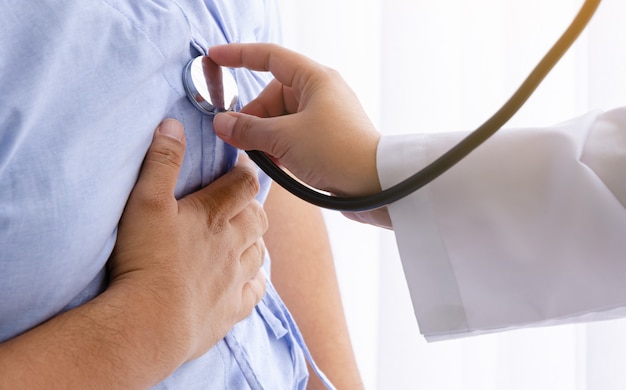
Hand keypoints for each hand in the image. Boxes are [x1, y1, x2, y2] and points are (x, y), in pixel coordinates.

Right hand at [110, 119, 266, 361]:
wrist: (149, 322)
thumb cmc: (144, 260)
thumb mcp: (145, 203)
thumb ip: (161, 162)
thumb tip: (173, 125)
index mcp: (213, 216)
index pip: (243, 185)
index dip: (245, 172)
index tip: (240, 167)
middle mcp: (232, 245)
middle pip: (257, 218)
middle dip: (252, 206)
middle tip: (239, 203)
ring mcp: (235, 279)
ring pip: (260, 253)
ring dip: (254, 241)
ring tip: (241, 238)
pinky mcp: (232, 310)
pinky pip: (256, 291)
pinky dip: (255, 281)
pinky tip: (246, 280)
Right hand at [210, 43, 381, 197]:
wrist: (377, 185)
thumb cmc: (337, 152)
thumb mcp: (285, 139)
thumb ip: (249, 130)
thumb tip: (222, 124)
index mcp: (315, 79)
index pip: (270, 57)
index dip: (239, 55)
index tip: (215, 58)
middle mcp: (321, 93)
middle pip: (273, 96)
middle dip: (254, 118)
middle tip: (242, 140)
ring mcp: (325, 116)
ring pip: (282, 119)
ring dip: (267, 137)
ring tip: (265, 157)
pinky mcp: (328, 139)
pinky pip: (294, 135)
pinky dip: (281, 147)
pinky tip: (277, 164)